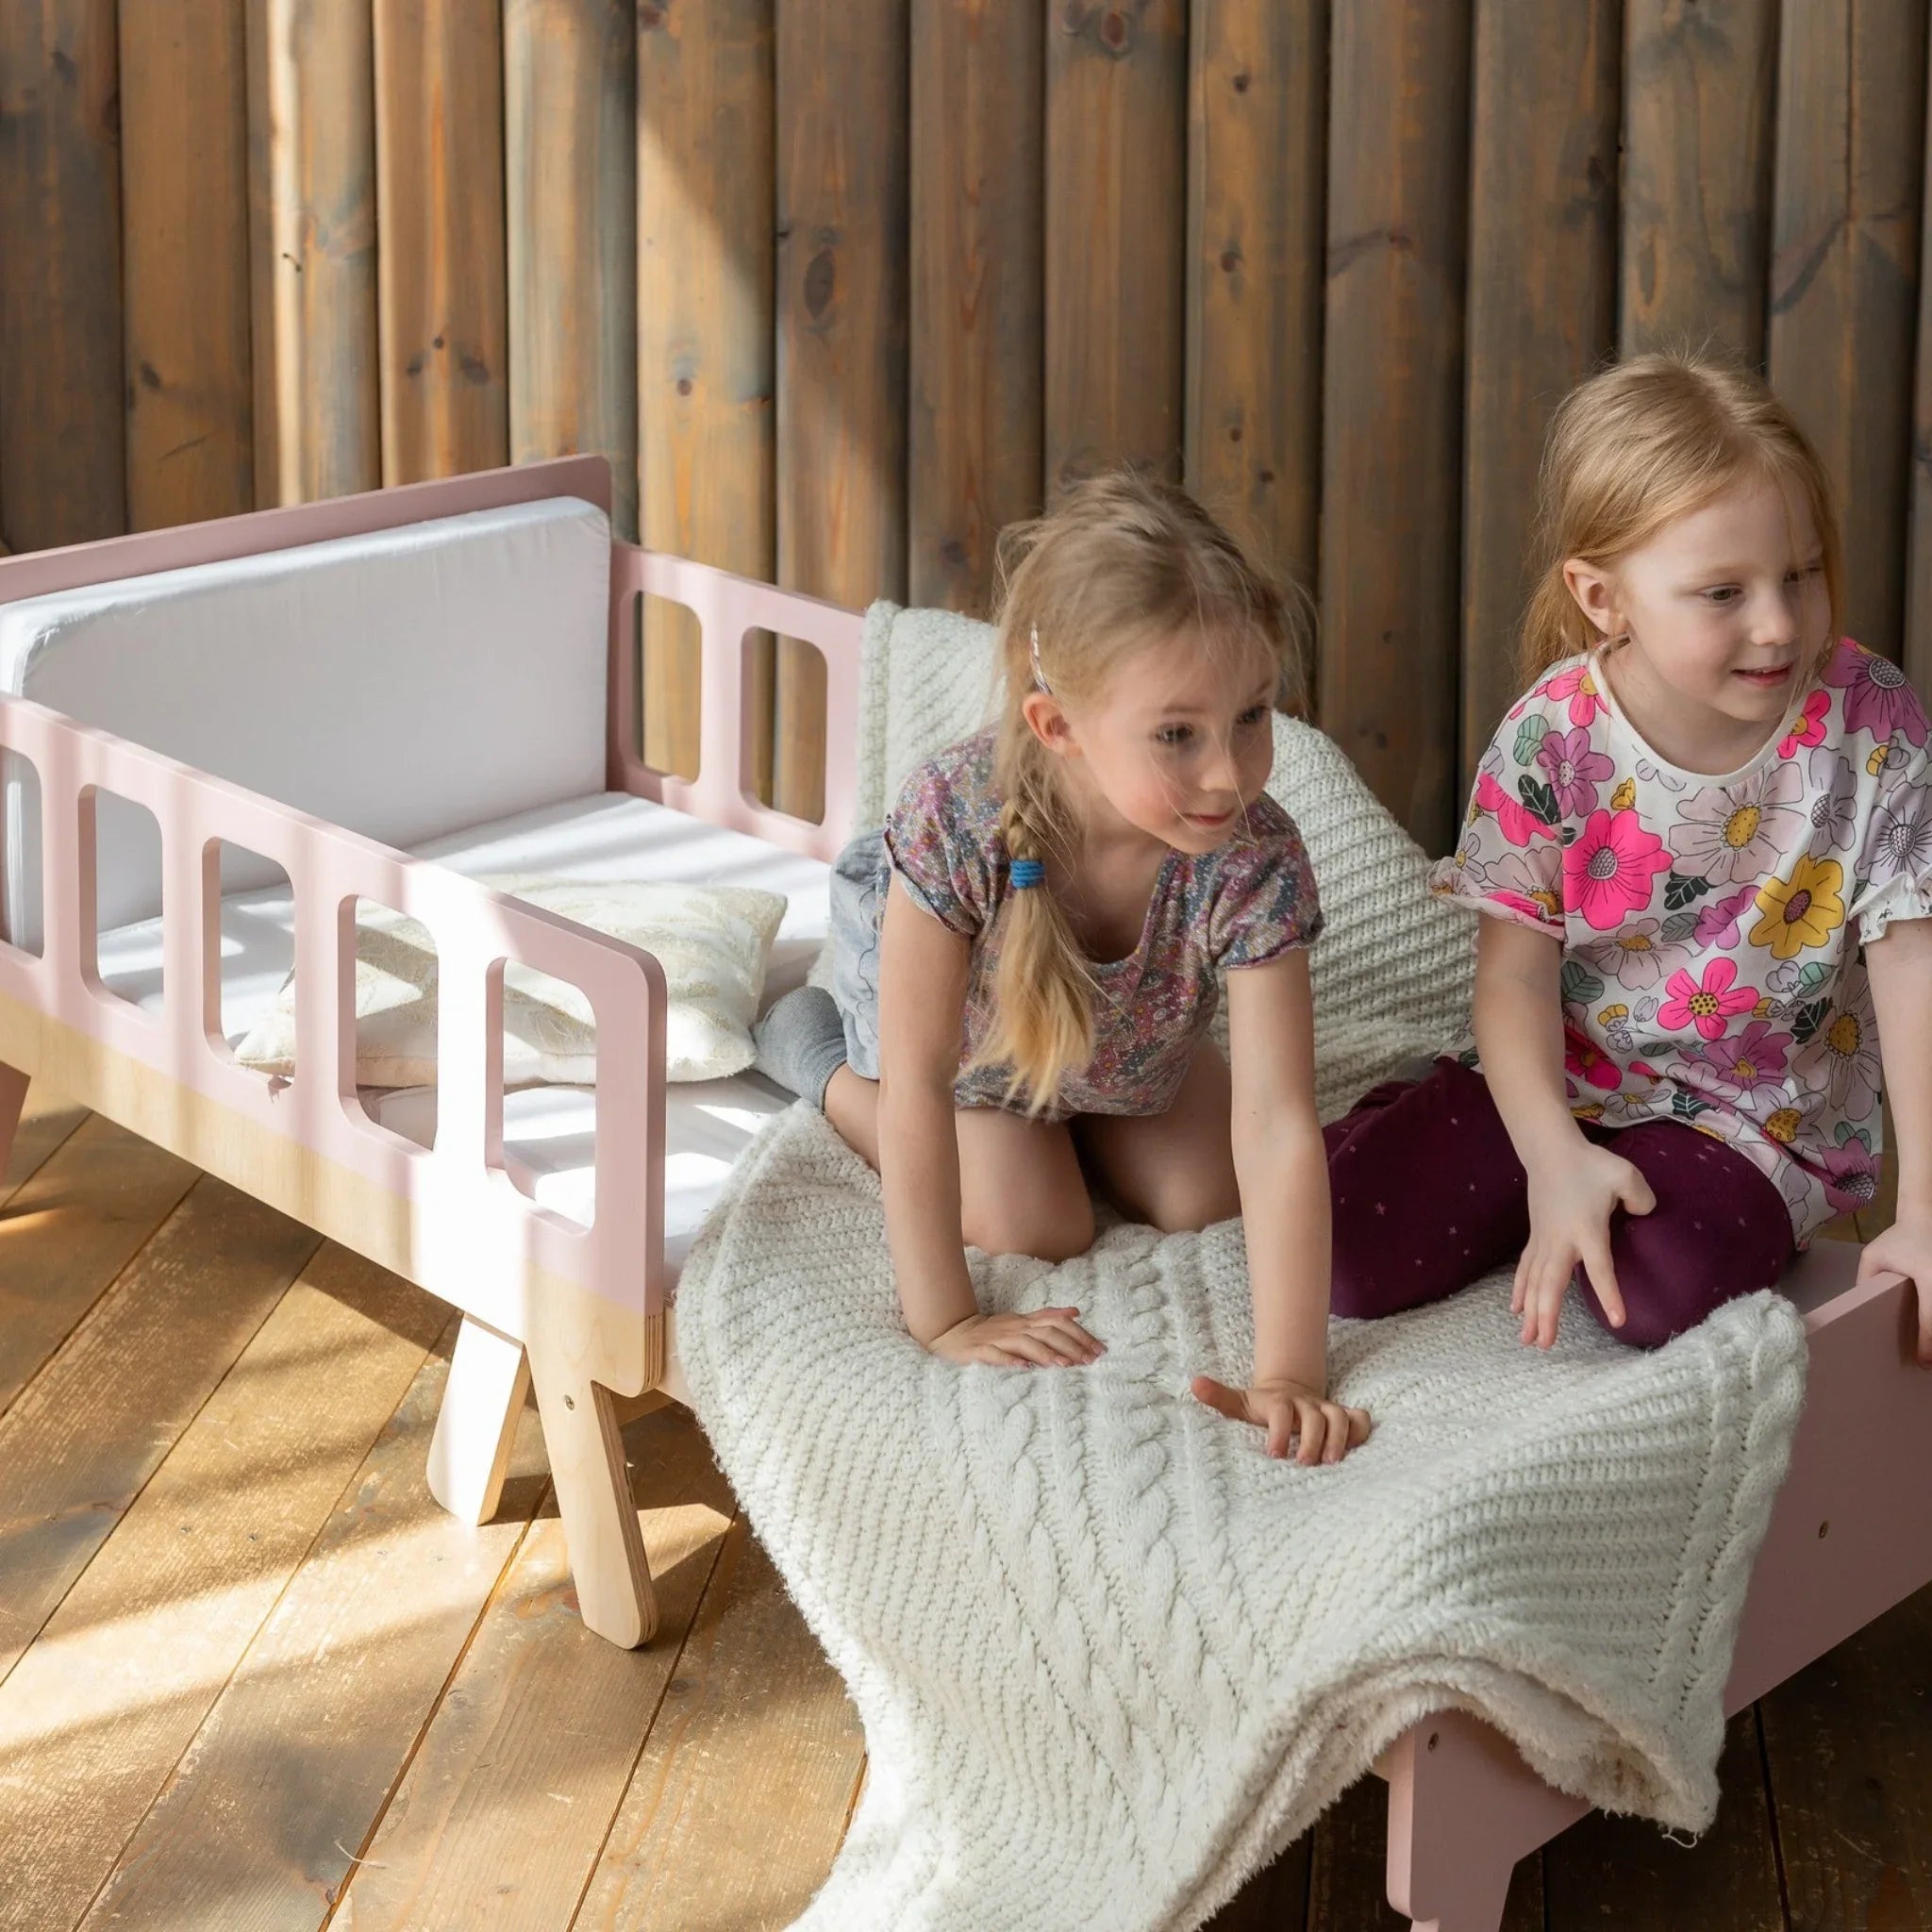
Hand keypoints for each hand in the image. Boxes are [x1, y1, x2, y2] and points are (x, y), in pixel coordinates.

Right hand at [927, 1305, 1104, 1368]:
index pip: (1057, 1323)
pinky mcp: (980, 1352)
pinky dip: (1011, 1361)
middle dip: (1070, 1346)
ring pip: (1025, 1343)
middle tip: (1089, 1360)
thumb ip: (1047, 1317)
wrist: (953, 1334)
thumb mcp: (1021, 1322)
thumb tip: (1075, 1312)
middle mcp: (1015, 1328)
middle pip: (1047, 1332)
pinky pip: (996, 1355)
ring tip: (1064, 1365)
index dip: (1080, 1334)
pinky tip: (1025, 1368)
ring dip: (1046, 1354)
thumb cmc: (992, 1332)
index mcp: (1025, 1321)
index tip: (1099, 1349)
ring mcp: (997, 1339)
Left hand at [1190, 1375, 1371, 1464]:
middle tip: (1304, 1463)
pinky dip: (1361, 1430)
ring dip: (1339, 1438)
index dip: (1279, 1431)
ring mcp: (1326, 1409)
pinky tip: (1355, 1449)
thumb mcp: (1240, 1402)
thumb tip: (1194, 1384)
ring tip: (1333, 1462)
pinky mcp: (1343, 1415)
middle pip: (1315, 1417)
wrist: (1288, 1390)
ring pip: (1339, 1417)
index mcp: (1280, 1402)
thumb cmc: (1262, 1406)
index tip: (1273, 1453)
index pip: (1281, 1412)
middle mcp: (1305, 1404)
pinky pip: (1359, 1419)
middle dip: (1312, 1440)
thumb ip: (1219, 1396)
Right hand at [1513, 1144, 1655, 1347]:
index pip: (1599, 1268)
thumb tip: (1644, 1215)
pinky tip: (1516, 1310)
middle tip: (1544, 1344)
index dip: (1609, 1294)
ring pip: (1534, 1282)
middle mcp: (1561, 1241)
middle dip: (1546, 1315)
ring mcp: (1544, 1241)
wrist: (1550, 1151)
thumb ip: (1642, 1199)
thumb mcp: (1626, 1175)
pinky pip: (1526, 1271)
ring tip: (1528, 1340)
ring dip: (1530, 1312)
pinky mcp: (1535, 1238)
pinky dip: (1520, 1291)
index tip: (1618, 1321)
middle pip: (1550, 1284)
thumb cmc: (1589, 1165)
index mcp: (1586, 1230)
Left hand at [1856, 1211, 1931, 1365]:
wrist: (1928, 1215)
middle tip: (1928, 1363)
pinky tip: (1930, 1328)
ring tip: (1929, 1349)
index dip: (1927, 1346)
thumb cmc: (1900, 1238)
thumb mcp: (1874, 1256)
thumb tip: (1860, 1309)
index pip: (1931, 1322)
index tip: (1922, 1362)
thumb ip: (1865, 1280)